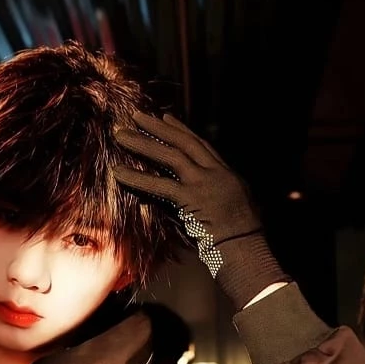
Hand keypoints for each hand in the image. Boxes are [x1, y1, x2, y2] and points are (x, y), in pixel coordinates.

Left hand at [112, 110, 289, 308]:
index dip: (180, 130)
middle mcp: (216, 172)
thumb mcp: (232, 210)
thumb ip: (214, 198)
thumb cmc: (240, 238)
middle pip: (184, 142)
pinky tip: (118, 172)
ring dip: (143, 142)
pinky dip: (137, 178)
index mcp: (226, 174)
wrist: (246, 247)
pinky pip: (159, 185)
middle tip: (136, 115)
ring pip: (170, 155)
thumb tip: (197, 202)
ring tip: (120, 134)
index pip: (199, 145)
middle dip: (158, 127)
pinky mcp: (192, 197)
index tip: (165, 118)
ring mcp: (204, 183)